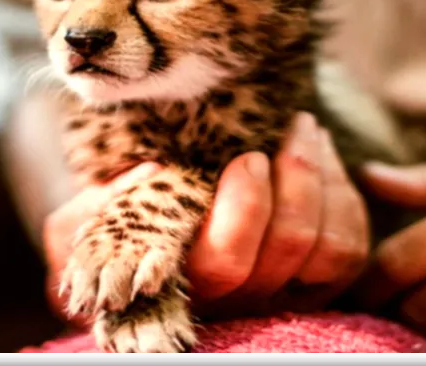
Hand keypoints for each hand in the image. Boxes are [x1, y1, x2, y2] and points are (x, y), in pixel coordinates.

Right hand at [41, 113, 369, 319]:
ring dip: (322, 179)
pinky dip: (343, 195)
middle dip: (296, 178)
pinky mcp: (313, 284)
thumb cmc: (111, 226)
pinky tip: (318, 156)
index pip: (226, 261)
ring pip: (327, 248)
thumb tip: (145, 174)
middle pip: (288, 248)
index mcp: (179, 282)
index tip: (245, 157)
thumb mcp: (77, 224)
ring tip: (304, 130)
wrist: (143, 235)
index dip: (246, 209)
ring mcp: (277, 295)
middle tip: (289, 126)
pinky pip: (349, 247)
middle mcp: (234, 299)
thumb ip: (87, 214)